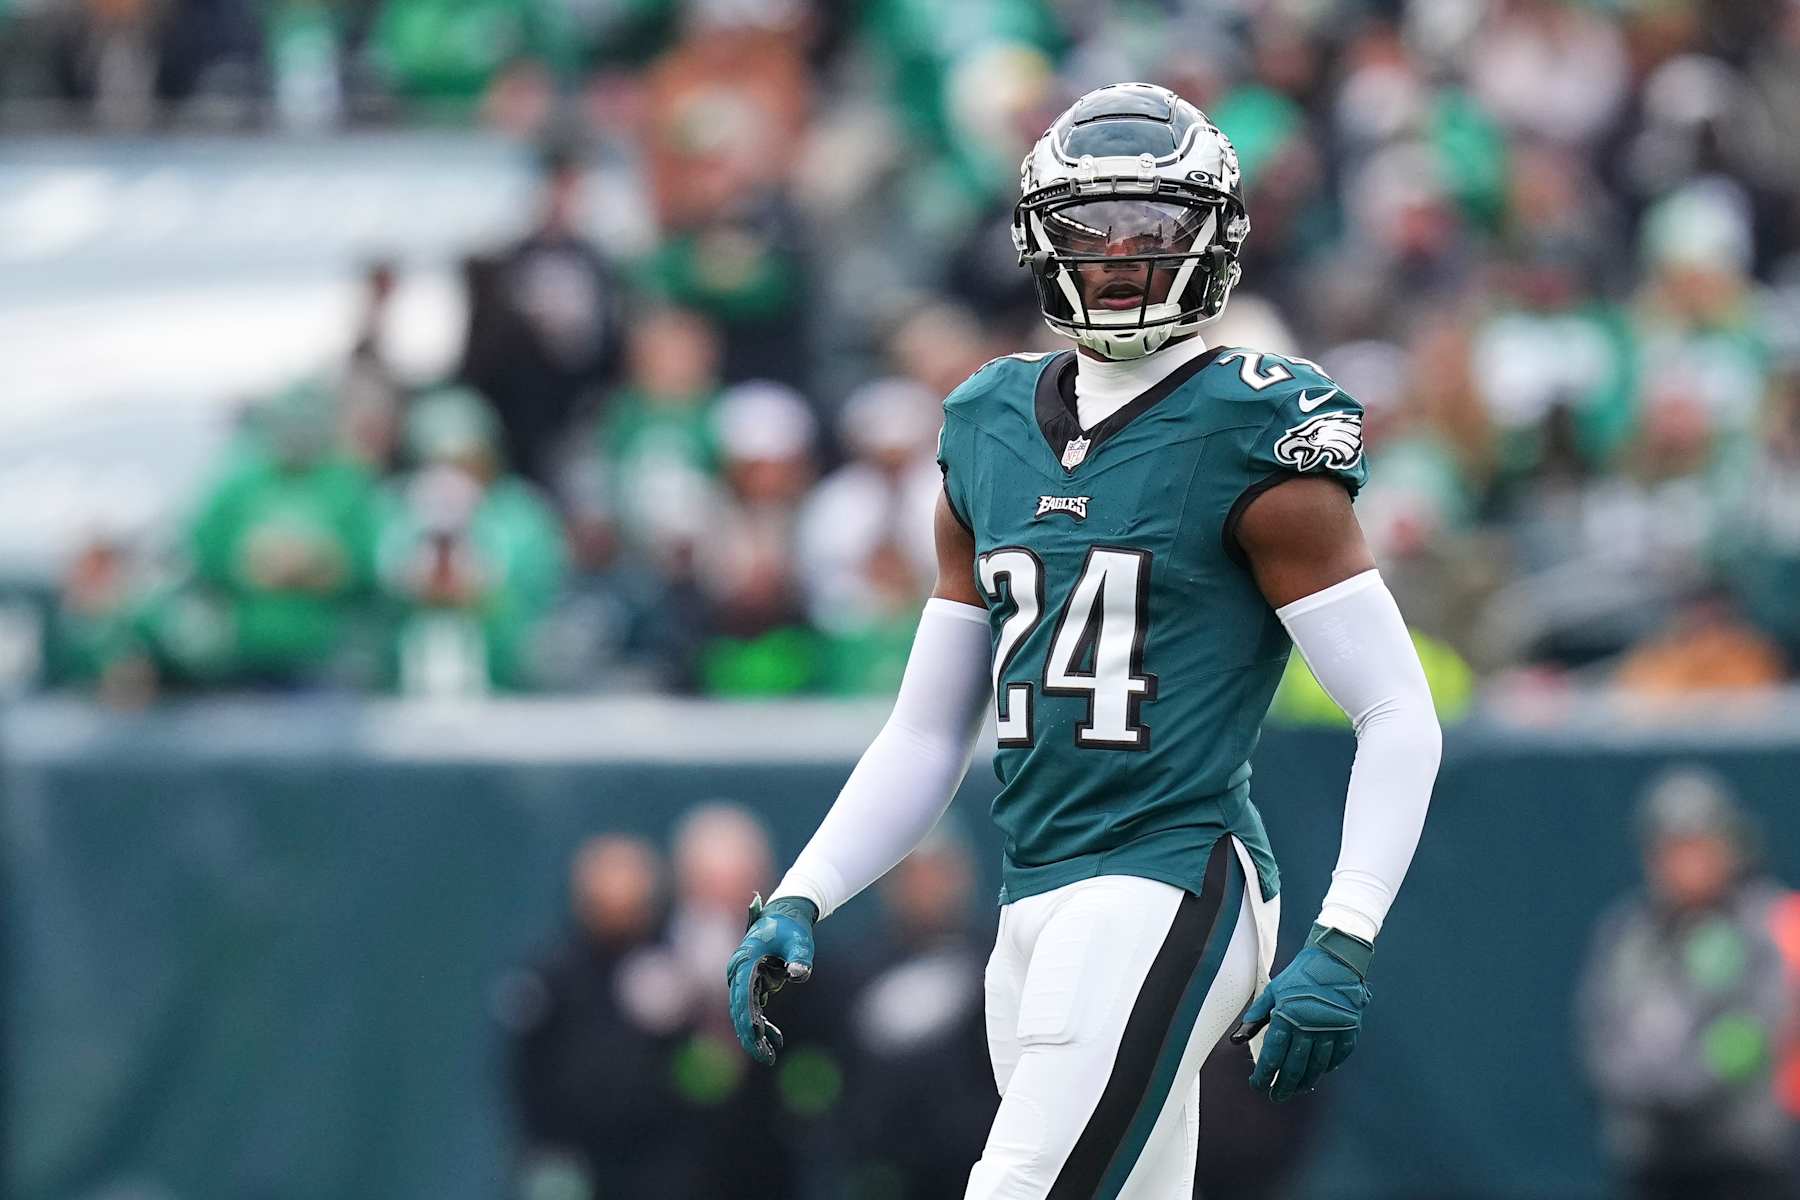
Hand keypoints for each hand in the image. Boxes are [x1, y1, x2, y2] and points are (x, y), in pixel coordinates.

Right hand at [726, 894, 817, 1065]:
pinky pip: (754, 1009)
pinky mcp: (752, 982)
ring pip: (745, 1013)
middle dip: (750, 1035)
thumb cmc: (792, 926)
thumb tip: (799, 973)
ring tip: (770, 1056)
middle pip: (739, 1009)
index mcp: (744, 960)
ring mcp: (743, 978)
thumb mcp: (799, 940)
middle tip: (765, 1057)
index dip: (747, 1018)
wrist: (787, 913)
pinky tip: (776, 1040)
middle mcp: (738, 971)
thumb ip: (800, 956)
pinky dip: (763, 1024)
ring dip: (756, 1034)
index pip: (742, 994)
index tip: (757, 1037)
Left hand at [1230, 923, 1372, 1101]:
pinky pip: (1338, 1056)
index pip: (1273, 1055)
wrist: (1335, 958)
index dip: (1264, 1074)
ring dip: (1305, 1081)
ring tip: (1296, 1090)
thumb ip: (1256, 1016)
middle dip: (1282, 1085)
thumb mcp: (1273, 990)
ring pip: (1317, 1066)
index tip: (1257, 1085)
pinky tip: (1320, 1073)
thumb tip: (1237, 1038)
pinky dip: (1328, 1067)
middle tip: (1275, 1097)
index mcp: (1287, 1016)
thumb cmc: (1301, 973)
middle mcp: (1309, 1026)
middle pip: (1294, 1067)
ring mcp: (1331, 1030)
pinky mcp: (1349, 1029)